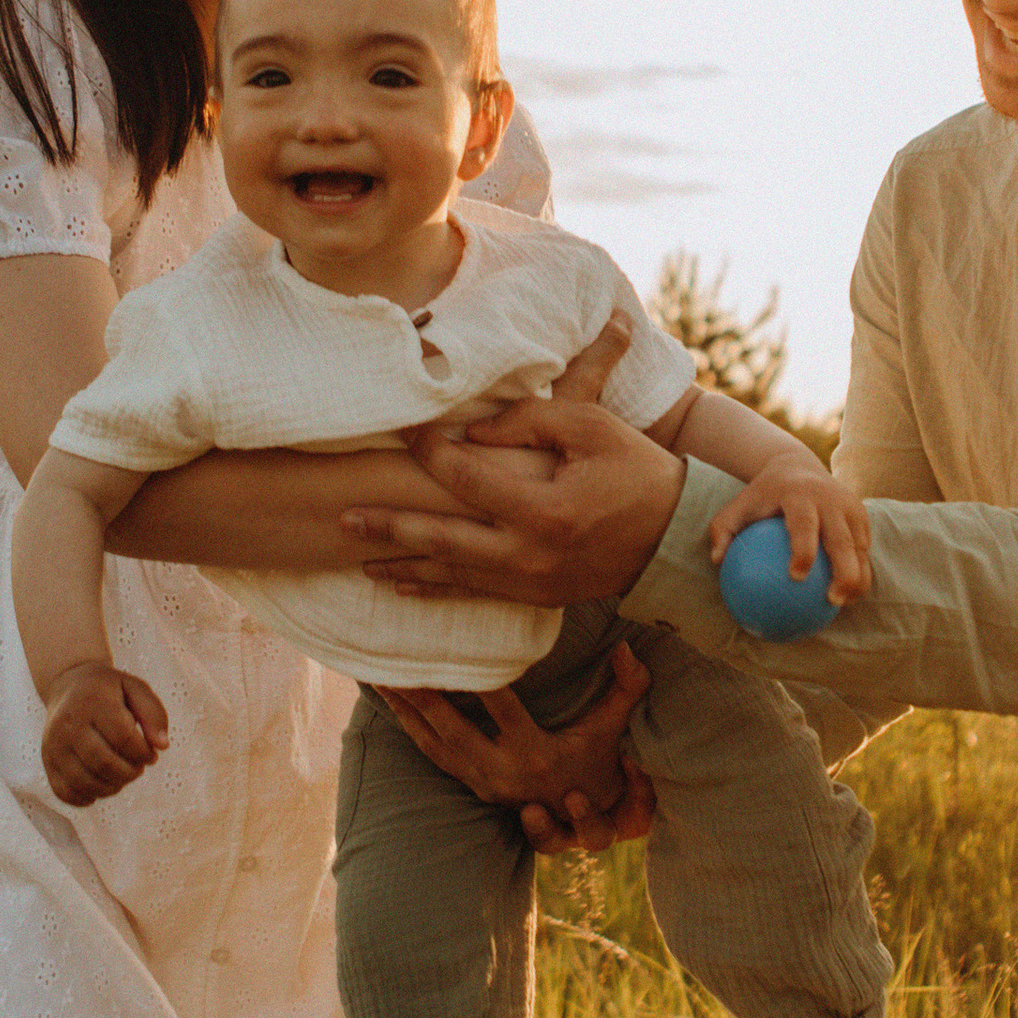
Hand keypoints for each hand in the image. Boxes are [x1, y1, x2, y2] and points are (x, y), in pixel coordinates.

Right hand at [40, 662, 168, 805]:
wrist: (68, 686)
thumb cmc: (108, 691)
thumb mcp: (135, 689)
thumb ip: (154, 714)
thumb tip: (162, 746)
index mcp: (92, 701)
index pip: (123, 738)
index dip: (144, 753)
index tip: (151, 755)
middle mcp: (67, 723)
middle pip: (103, 763)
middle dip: (129, 773)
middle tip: (138, 768)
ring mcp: (53, 745)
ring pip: (84, 782)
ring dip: (112, 787)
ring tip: (122, 776)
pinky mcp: (47, 761)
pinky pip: (65, 792)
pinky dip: (87, 797)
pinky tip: (101, 786)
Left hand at [344, 396, 683, 606]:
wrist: (674, 538)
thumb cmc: (634, 470)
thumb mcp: (590, 428)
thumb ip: (528, 421)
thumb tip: (469, 431)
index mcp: (543, 511)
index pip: (467, 479)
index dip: (431, 452)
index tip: (406, 431)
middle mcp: (529, 555)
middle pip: (442, 540)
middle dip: (389, 528)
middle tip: (343, 517)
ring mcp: (531, 582)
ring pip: (452, 574)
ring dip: (402, 562)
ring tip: (356, 554)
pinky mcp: (535, 595)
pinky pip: (473, 592)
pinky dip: (434, 587)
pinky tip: (402, 583)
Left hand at [371, 641, 656, 854]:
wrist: (583, 818)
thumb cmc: (597, 764)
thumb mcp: (613, 728)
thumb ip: (628, 688)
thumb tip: (629, 648)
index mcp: (535, 754)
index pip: (504, 711)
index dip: (482, 683)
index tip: (458, 654)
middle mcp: (502, 771)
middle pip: (452, 730)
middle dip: (423, 698)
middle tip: (397, 665)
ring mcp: (481, 781)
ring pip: (432, 744)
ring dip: (405, 711)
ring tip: (379, 678)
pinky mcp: (471, 783)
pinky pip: (431, 754)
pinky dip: (409, 727)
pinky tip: (392, 704)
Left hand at [705, 455, 872, 601]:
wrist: (798, 466)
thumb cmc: (762, 495)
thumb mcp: (739, 505)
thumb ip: (723, 529)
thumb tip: (716, 561)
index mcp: (800, 495)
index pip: (804, 524)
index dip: (803, 549)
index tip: (796, 576)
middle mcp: (830, 500)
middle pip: (842, 539)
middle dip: (844, 571)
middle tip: (833, 600)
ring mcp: (850, 507)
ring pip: (860, 547)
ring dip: (858, 578)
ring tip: (845, 604)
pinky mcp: (861, 516)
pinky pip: (864, 549)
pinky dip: (860, 572)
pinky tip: (848, 596)